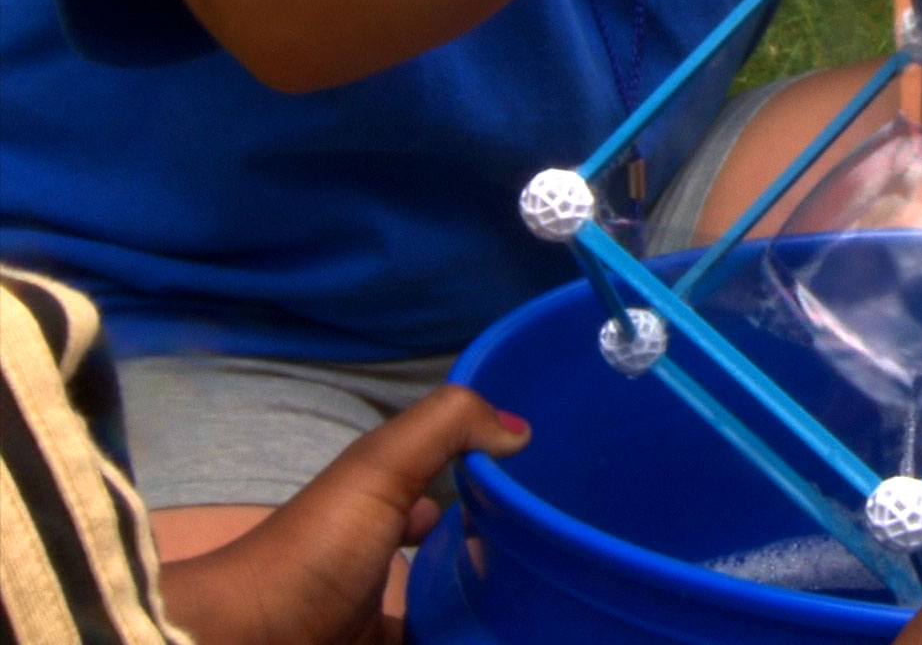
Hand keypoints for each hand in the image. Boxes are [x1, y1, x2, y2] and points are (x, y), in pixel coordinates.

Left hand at [160, 385, 530, 644]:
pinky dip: (457, 639)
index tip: (535, 501)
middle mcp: (374, 566)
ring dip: (476, 612)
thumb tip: (522, 428)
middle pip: (443, 564)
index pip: (437, 499)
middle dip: (490, 565)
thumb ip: (445, 428)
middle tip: (545, 569)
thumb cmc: (312, 551)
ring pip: (437, 613)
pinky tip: (491, 637)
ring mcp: (368, 622)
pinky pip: (430, 644)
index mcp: (375, 515)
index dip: (483, 495)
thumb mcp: (379, 467)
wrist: (246, 641)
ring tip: (534, 611)